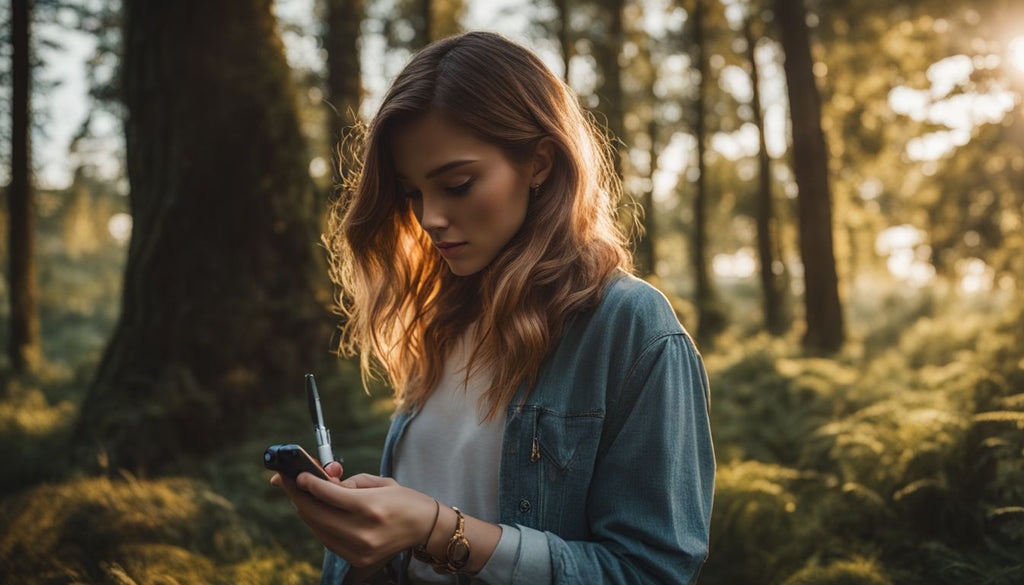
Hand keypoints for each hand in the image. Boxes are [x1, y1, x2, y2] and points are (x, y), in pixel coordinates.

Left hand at [270, 467, 436, 567]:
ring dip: (306, 510)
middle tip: (287, 482)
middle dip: (298, 496)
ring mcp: (358, 549)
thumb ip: (350, 482)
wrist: (426, 529)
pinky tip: (318, 512)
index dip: (307, 483)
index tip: (296, 474)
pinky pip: (327, 540)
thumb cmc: (405, 500)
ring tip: (302, 495)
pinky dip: (319, 524)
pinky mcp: (357, 559)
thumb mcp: (381, 482)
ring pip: (318, 528)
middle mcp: (363, 531)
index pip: (328, 495)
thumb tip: (323, 481)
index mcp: (371, 507)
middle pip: (316, 514)